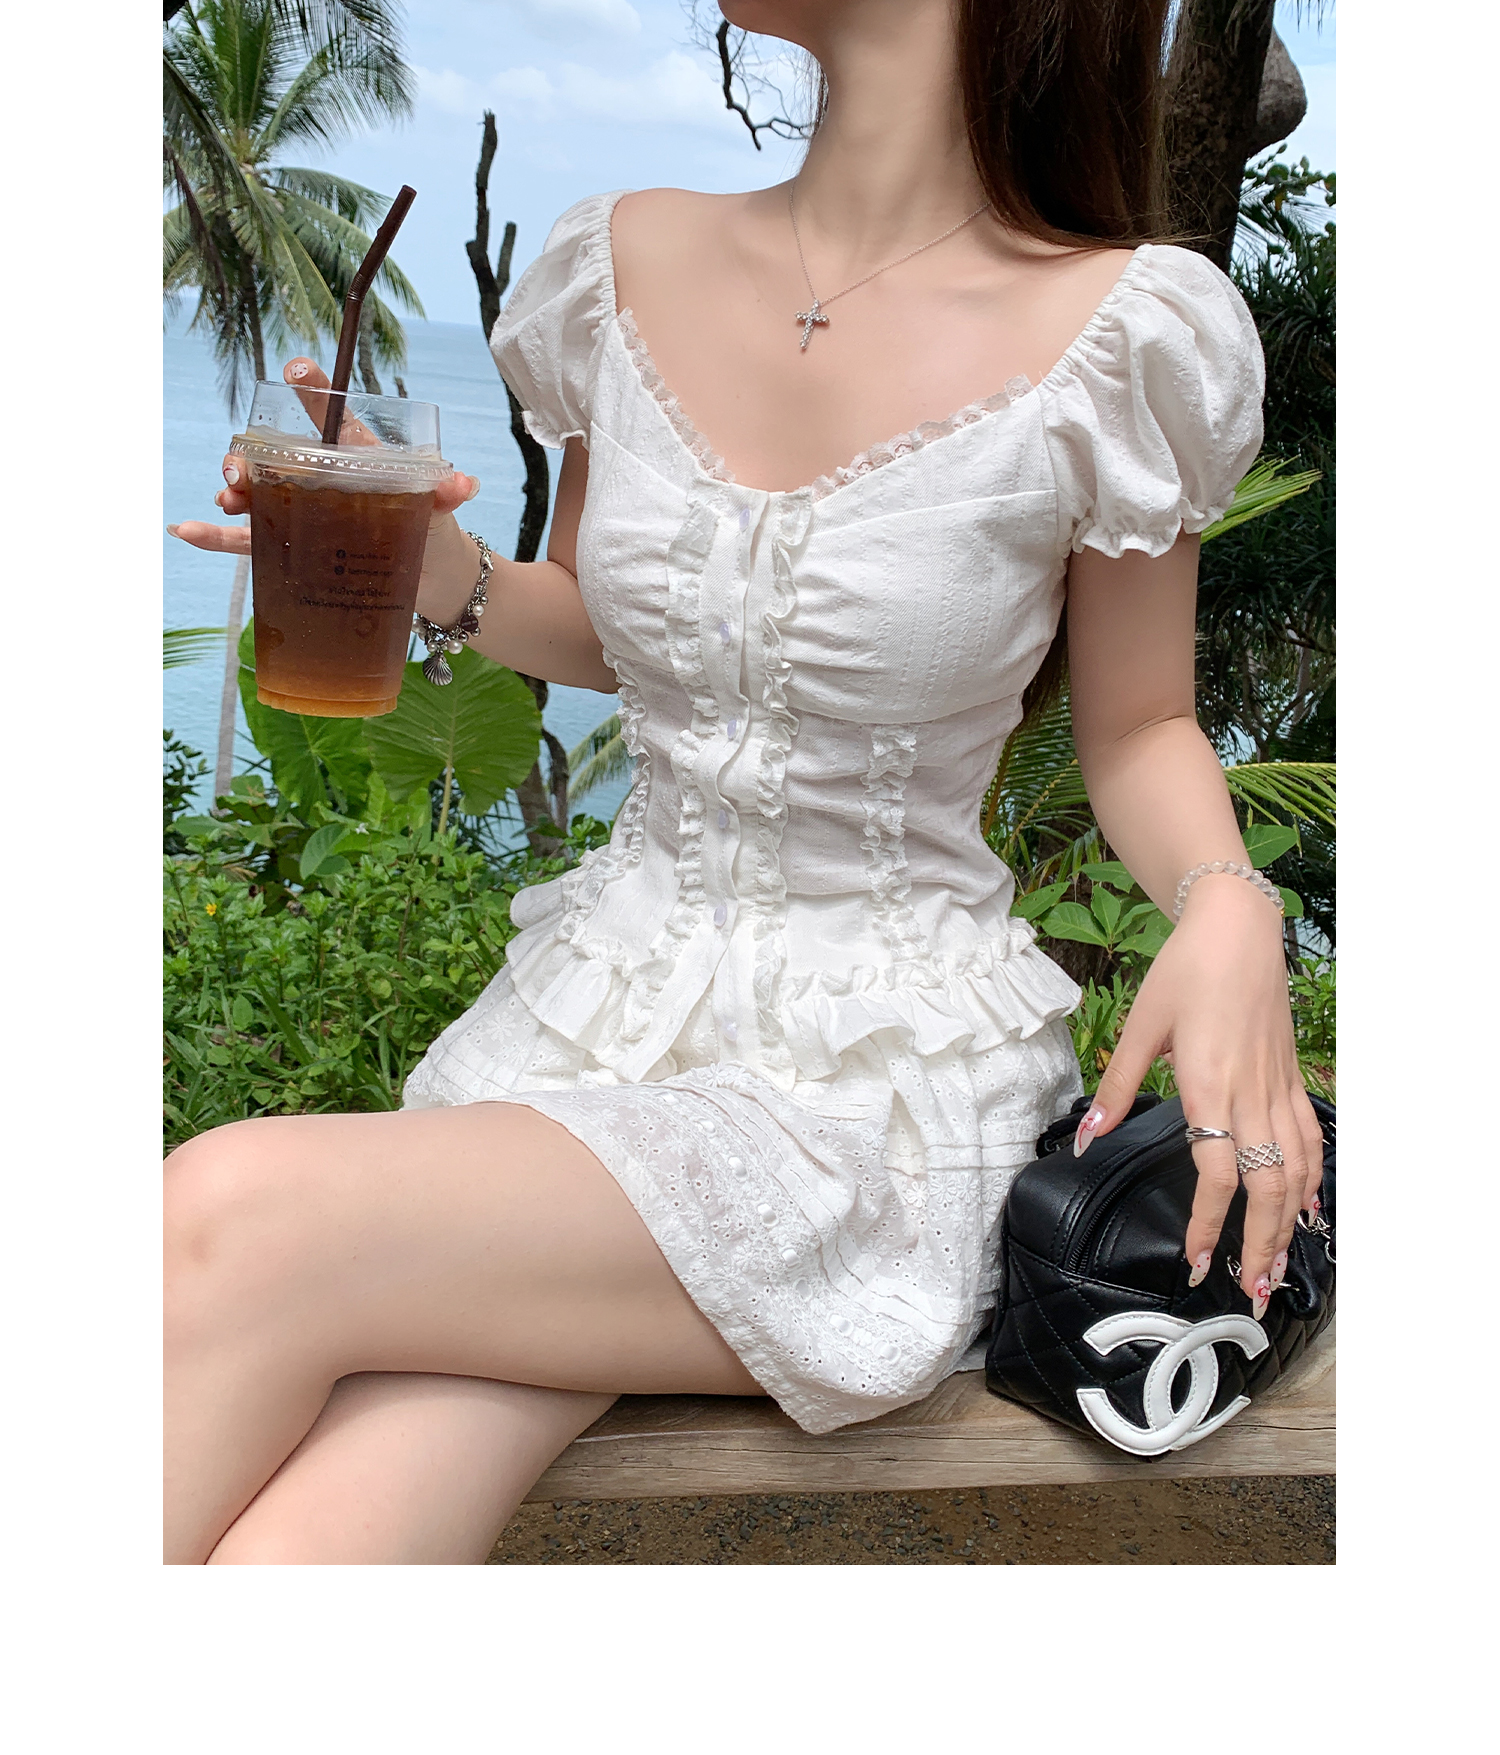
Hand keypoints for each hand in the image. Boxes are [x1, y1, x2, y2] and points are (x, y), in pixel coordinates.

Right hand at [167, 356, 479, 558]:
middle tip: (240, 472)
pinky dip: (216, 536)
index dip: (310, 388)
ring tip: (227, 499)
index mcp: (352, 455)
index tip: (295, 372)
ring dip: (233, 491)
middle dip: (247, 457)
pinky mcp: (294, 549)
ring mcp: (303, 512)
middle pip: (272, 456)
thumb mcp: (438, 507)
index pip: (327, 414)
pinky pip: (247, 541)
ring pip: (255, 494)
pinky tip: (186, 530)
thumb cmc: (433, 526)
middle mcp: (320, 478)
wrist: (433, 576)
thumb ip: (446, 492)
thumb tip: (463, 485)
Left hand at [1071, 875, 1323, 1318]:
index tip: (1198, 1260)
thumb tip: (1084, 1140)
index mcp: (1210, 1086)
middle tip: (1249, 1291)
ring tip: (1278, 1267)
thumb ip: (1116, 1089)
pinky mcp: (1290, 1077)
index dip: (1210, 1223)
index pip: (1217, 1173)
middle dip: (1259, 1244)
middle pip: (1267, 1186)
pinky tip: (1310, 1207)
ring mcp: (1277, 1087)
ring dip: (1290, 1223)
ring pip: (1296, 1170)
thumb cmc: (1183, 974)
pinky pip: (1310, 1139)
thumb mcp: (1139, 1028)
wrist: (1236, 929)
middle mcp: (1251, 1095)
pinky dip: (1314, 1178)